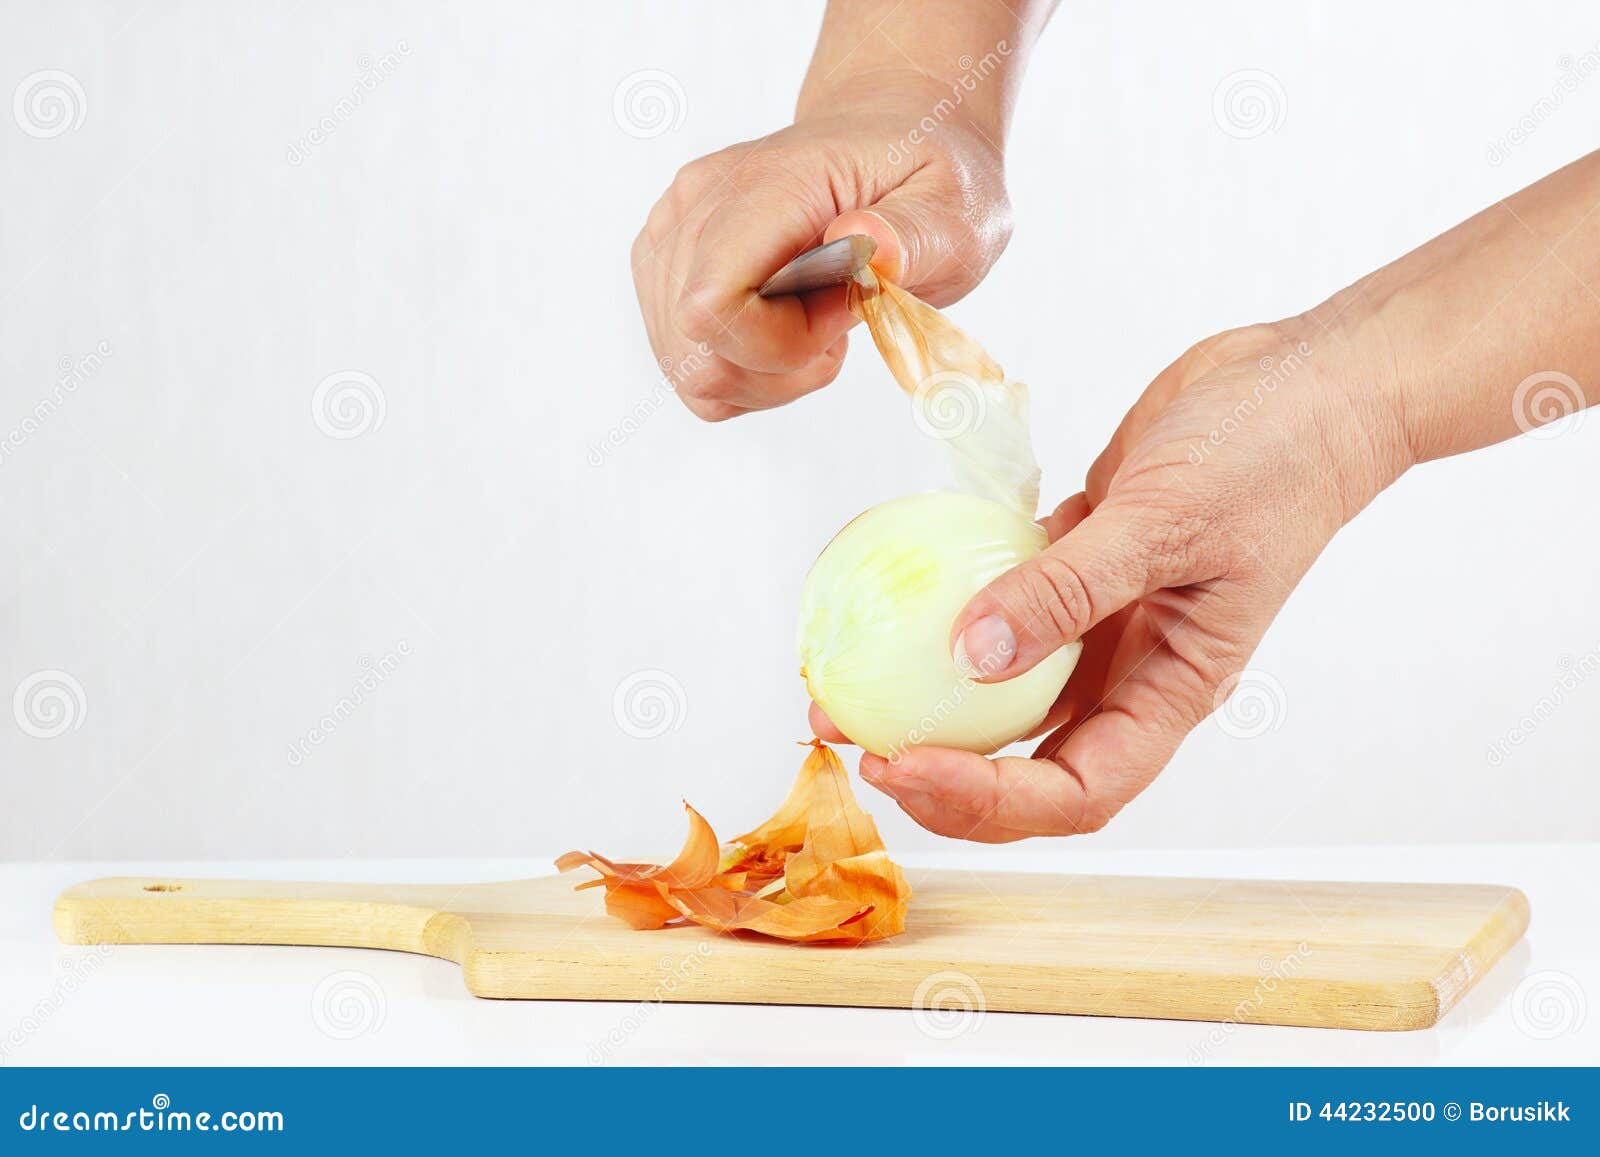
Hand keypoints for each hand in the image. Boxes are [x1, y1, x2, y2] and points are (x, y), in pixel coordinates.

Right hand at [631, 70, 1012, 420]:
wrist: (891, 137)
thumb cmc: (924, 178)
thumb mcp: (955, 209)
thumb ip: (913, 232)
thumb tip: (859, 241)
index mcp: (766, 185)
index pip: (710, 305)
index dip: (781, 342)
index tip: (843, 309)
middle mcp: (698, 207)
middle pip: (696, 350)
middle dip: (778, 364)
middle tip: (837, 315)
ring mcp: (672, 237)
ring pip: (689, 369)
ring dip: (764, 371)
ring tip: (816, 316)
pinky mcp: (665, 267)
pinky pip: (688, 366)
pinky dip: (743, 369)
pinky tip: (785, 327)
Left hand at [814, 314, 1411, 840]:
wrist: (1302, 383)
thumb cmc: (1272, 459)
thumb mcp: (1166, 524)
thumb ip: (1068, 592)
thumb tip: (971, 656)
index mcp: (1171, 693)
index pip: (1075, 789)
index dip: (986, 802)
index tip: (902, 765)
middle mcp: (1129, 672)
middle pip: (1024, 758)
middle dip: (937, 769)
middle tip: (853, 740)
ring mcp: (1098, 619)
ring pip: (1000, 684)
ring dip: (926, 694)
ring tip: (843, 682)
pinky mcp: (1073, 563)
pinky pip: (996, 599)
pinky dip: (945, 606)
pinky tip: (887, 596)